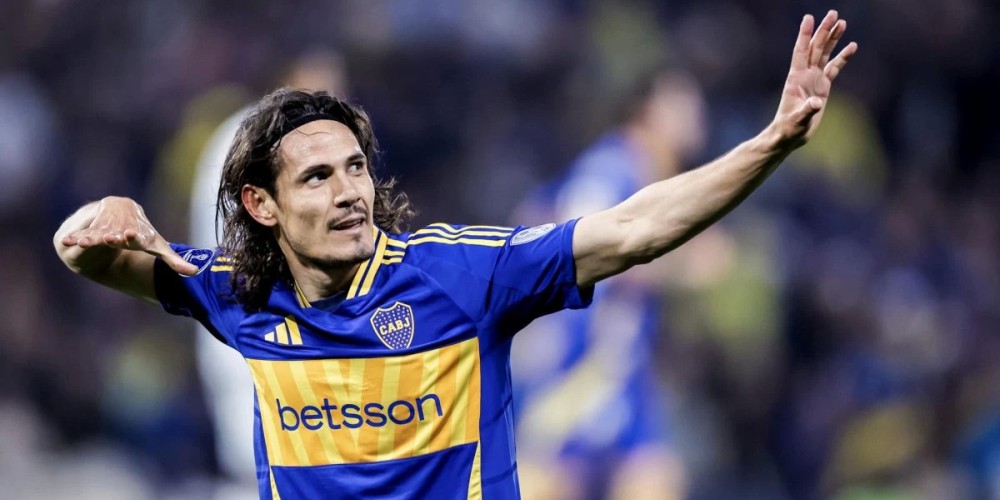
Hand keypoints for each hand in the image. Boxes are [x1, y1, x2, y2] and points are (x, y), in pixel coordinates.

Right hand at [61, 196, 198, 275]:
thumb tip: (196, 272)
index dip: (136, 236)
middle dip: (113, 235)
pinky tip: (65, 241)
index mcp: (138, 230)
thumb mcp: (156, 246)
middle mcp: (120, 225)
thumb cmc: (139, 235)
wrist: (118, 211)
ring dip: (93, 236)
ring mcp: (104, 225)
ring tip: (87, 241)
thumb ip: (174, 260)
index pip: (138, 234)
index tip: (132, 235)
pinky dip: (75, 237)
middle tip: (111, 238)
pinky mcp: (89, 227)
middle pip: (116, 232)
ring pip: (98, 231)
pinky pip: (82, 232)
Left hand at [771, 10, 857, 146]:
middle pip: (815, 48)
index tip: (809, 17)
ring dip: (833, 38)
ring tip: (842, 22)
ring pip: (824, 54)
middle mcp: (805, 75)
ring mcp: (814, 79)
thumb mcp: (797, 120)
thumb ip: (806, 110)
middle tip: (833, 13)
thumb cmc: (789, 128)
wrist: (791, 135)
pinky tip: (852, 46)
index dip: (804, 34)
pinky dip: (842, 57)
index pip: (801, 51)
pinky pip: (834, 68)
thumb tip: (815, 103)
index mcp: (796, 78)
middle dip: (824, 31)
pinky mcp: (823, 87)